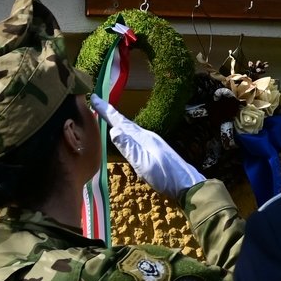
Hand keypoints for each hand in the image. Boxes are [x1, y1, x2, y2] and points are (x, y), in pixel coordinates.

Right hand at [89, 95, 205, 201]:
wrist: (186, 183)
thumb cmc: (164, 175)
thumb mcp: (143, 163)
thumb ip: (129, 148)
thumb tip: (113, 130)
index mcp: (142, 137)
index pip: (120, 121)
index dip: (107, 110)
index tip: (94, 97)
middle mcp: (146, 136)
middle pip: (124, 121)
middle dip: (110, 112)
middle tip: (97, 101)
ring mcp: (151, 142)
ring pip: (129, 128)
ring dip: (117, 120)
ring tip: (107, 115)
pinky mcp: (153, 149)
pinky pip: (134, 135)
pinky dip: (125, 130)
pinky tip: (125, 134)